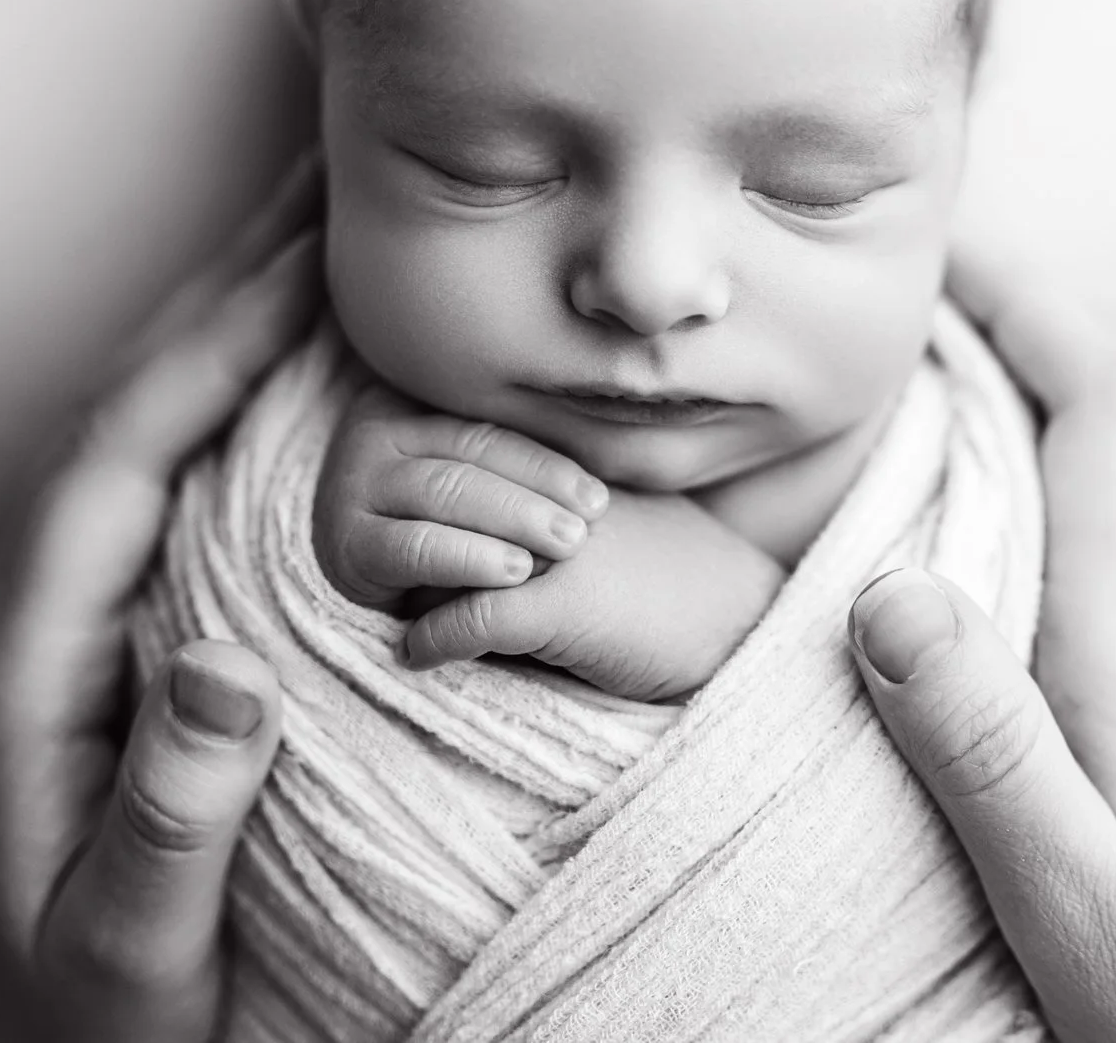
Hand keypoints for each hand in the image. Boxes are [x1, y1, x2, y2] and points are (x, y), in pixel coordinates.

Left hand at [0, 162, 324, 1042]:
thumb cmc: (83, 1024)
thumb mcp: (129, 948)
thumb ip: (170, 816)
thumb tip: (227, 668)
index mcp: (27, 666)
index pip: (119, 461)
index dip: (211, 346)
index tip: (303, 255)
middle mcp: (34, 616)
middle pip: (128, 407)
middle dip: (226, 287)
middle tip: (322, 179)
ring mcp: (66, 618)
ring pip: (146, 427)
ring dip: (228, 323)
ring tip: (319, 234)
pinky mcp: (106, 635)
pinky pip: (171, 476)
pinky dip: (231, 395)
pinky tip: (294, 368)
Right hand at [312, 386, 608, 610]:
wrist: (375, 604)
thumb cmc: (448, 537)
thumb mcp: (476, 488)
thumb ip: (513, 466)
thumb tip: (607, 439)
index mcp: (408, 403)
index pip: (490, 428)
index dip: (549, 462)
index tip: (602, 497)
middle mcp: (372, 434)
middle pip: (471, 454)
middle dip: (537, 492)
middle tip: (588, 526)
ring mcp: (348, 486)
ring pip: (447, 492)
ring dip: (513, 522)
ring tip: (565, 546)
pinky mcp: (344, 545)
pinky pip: (415, 546)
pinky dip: (469, 558)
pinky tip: (512, 573)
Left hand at [404, 485, 784, 702]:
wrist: (743, 620)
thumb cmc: (679, 577)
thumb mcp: (609, 524)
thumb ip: (546, 511)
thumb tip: (475, 531)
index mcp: (565, 470)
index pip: (465, 461)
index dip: (422, 487)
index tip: (390, 515)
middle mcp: (553, 497)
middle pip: (443, 504)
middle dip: (406, 537)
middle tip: (372, 572)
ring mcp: (554, 550)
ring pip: (443, 557)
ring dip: (410, 588)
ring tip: (389, 611)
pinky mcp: (559, 607)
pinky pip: (464, 620)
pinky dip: (431, 640)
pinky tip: (415, 654)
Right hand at [847, 245, 1115, 1042]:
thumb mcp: (1079, 901)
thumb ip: (985, 749)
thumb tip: (888, 590)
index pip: (1106, 405)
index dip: (1026, 304)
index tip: (937, 250)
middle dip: (1047, 317)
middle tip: (942, 288)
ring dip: (1090, 381)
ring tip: (992, 367)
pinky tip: (1077, 516)